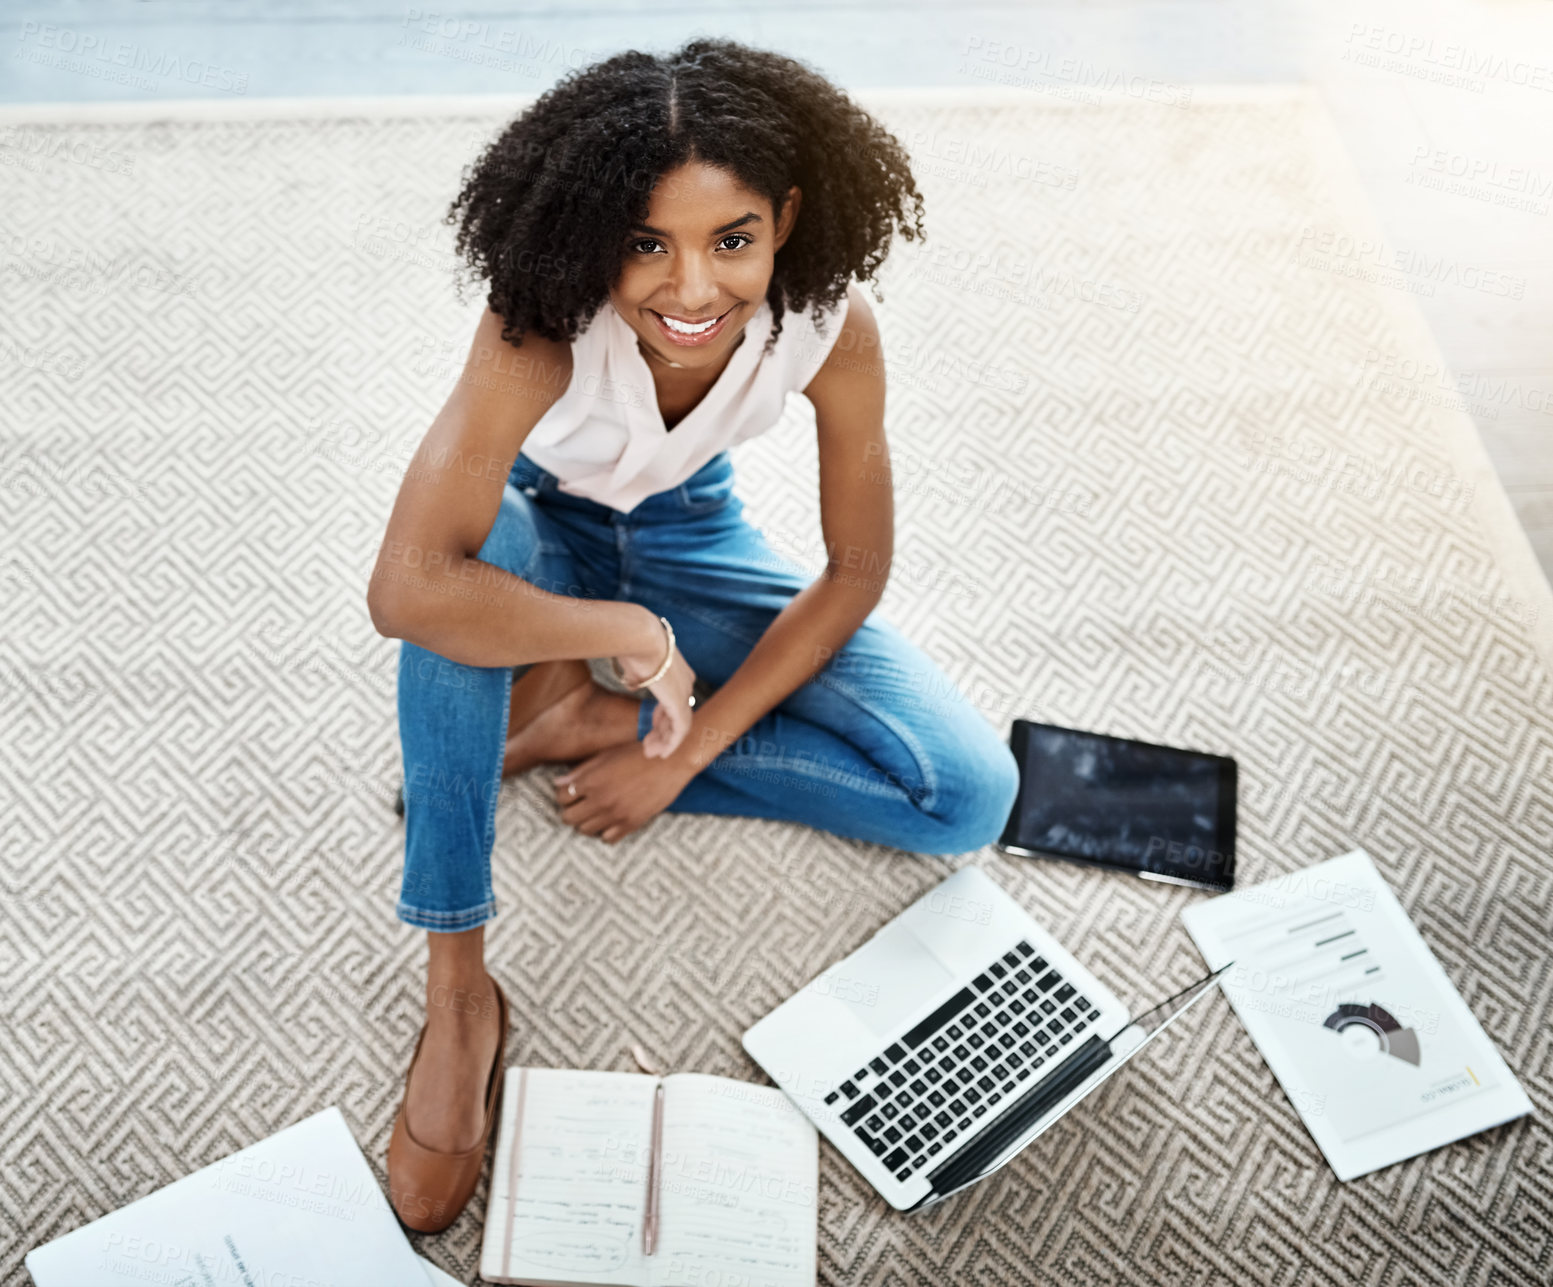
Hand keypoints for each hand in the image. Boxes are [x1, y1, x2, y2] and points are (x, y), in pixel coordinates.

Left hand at [552, 741, 697, 842]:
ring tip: (595, 812)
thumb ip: (581, 770)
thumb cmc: (639, 753)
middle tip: (580, 803)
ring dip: (586, 821)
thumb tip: (558, 782)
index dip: (563, 793)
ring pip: (584, 830)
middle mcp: (600, 800)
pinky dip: (605, 832)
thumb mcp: (607, 755)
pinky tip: (610, 820)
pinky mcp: (631, 824)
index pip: (561, 797)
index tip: (571, 791)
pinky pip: (607, 839)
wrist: (672, 761)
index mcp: (591, 780)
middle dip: (570, 810)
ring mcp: (616, 814)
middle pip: (568, 817)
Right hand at [611, 617, 697, 758]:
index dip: (663, 716)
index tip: (652, 728)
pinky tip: (662, 753)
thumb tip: (633, 683)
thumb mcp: (635, 661)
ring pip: (679, 724)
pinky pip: (679, 730)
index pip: (674, 698)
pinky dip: (671, 743)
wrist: (639, 637)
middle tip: (649, 747)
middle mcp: (686, 682)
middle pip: (677, 713)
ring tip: (651, 753)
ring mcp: (684, 693)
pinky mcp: (679, 703)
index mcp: (678, 669)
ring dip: (665, 741)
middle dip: (663, 732)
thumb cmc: (632, 644)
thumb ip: (637, 674)